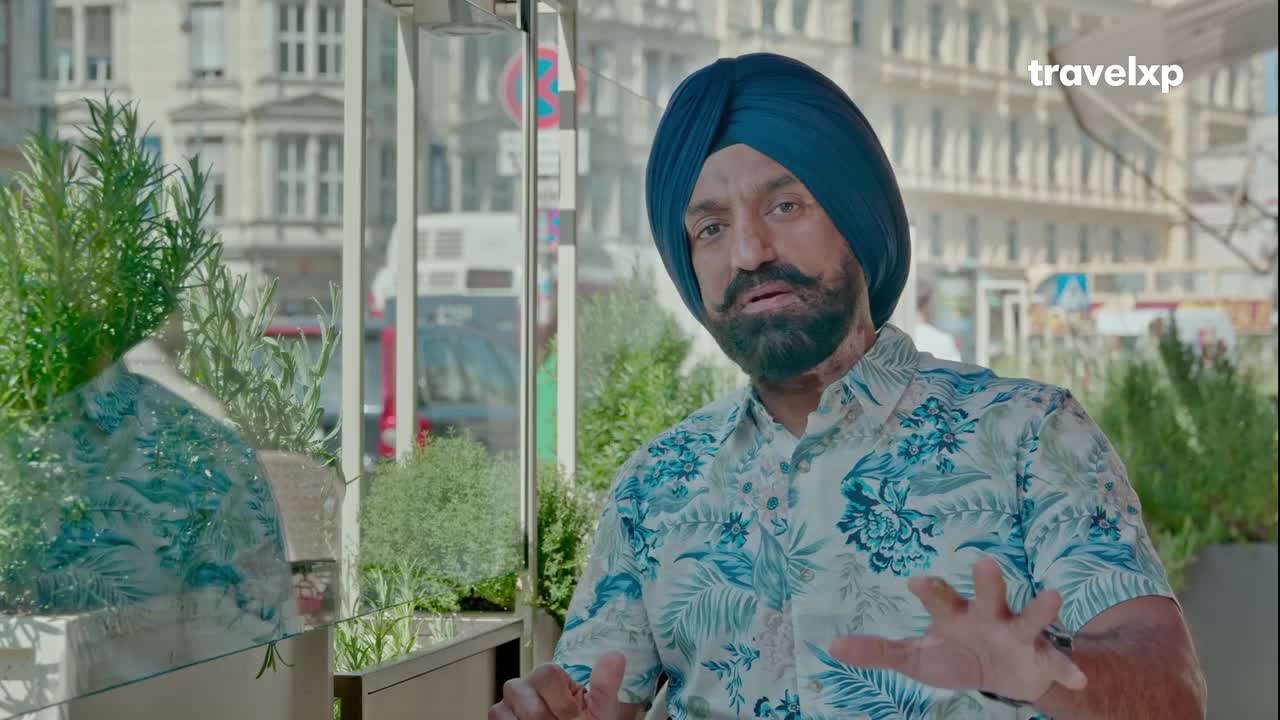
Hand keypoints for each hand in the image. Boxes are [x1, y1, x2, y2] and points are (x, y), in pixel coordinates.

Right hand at [488, 652, 628, 719]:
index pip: (546, 674)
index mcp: (550, 677)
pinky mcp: (498, 716)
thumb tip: (616, 656)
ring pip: (505, 711)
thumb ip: (605, 685)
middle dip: (546, 718)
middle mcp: (525, 685)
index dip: (560, 700)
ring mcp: (508, 702)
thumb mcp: (600, 710)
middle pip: (522, 695)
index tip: (574, 716)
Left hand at [829, 557, 1086, 703]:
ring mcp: (1017, 634)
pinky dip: (1067, 669)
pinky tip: (1078, 679)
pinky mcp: (1041, 657)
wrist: (1004, 675)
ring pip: (1029, 617)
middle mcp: (988, 615)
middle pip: (987, 593)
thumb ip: (878, 652)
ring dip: (1040, 607)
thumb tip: (831, 646)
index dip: (930, 589)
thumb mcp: (916, 658)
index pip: (940, 597)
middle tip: (985, 561)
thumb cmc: (955, 655)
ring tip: (1053, 596)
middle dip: (987, 579)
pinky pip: (1056, 662)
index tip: (917, 580)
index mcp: (955, 615)